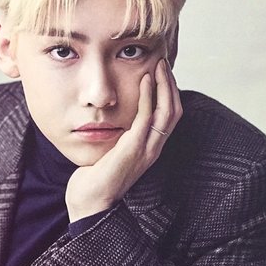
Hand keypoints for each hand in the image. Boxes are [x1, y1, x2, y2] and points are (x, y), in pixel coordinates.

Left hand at [65, 58, 181, 221]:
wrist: (90, 203)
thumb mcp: (112, 150)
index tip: (162, 71)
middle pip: (175, 110)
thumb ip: (119, 135)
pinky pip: (146, 118)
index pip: (171, 115)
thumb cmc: (96, 178)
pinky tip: (144, 80)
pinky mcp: (133, 150)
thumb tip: (113, 116)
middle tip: (163, 61)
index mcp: (151, 148)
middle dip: (171, 84)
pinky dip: (148, 96)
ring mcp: (146, 150)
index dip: (170, 92)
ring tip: (158, 65)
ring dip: (164, 85)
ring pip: (167, 112)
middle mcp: (153, 149)